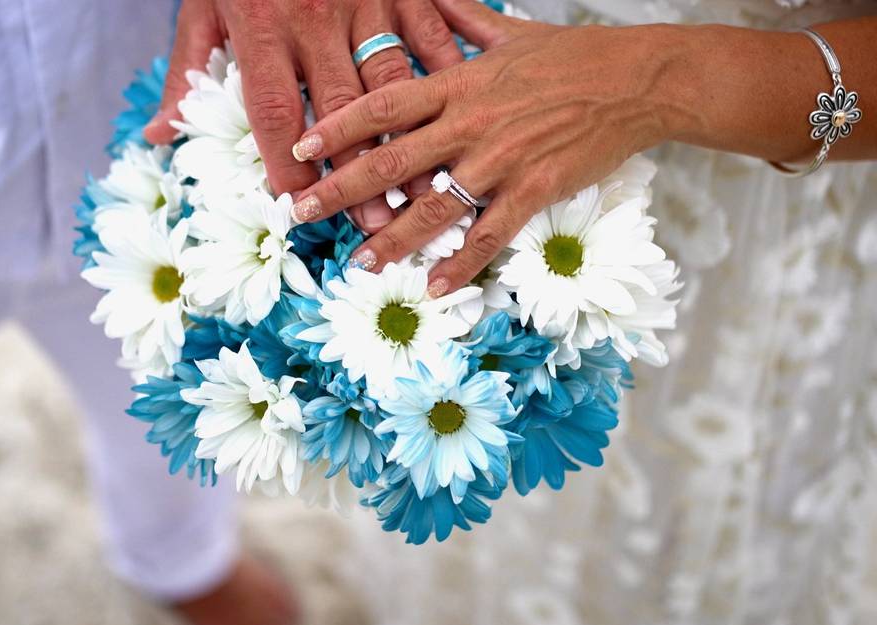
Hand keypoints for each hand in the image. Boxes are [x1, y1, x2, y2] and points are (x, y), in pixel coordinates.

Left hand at [144, 0, 465, 232]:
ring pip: (392, 83)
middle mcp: (318, 20)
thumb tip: (160, 134)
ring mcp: (368, 3)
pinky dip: (445, 82)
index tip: (300, 209)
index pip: (275, 113)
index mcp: (263, 27)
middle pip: (342, 111)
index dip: (288, 167)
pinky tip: (458, 123)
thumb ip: (186, 69)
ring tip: (422, 191)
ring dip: (409, 140)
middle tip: (374, 223)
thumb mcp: (201, 4)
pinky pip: (431, 37)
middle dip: (359, 173)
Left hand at [288, 0, 683, 293]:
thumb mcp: (509, 31)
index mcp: (459, 83)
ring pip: (431, 207)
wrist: (636, 81)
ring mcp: (501, 160)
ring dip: (390, 239)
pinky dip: (460, 265)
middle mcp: (470, 123)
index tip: (299, 148)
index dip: (335, 127)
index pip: (381, 105)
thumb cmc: (572, 56)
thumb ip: (461, 20)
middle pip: (390, 161)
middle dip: (340, 189)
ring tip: (359, 262)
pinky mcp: (534, 191)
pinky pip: (488, 235)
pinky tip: (435, 287)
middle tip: (302, 212)